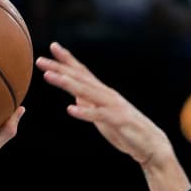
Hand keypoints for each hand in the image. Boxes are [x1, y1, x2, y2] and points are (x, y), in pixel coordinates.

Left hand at [38, 42, 172, 166]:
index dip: (67, 59)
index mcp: (102, 93)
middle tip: (40, 60)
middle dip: (59, 68)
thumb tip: (75, 96)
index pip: (82, 72)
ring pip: (86, 92)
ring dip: (67, 83)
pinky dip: (85, 112)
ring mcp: (112, 106)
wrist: (150, 144)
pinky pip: (98, 116)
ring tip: (49, 77)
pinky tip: (71, 110)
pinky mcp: (117, 121)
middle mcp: (107, 95)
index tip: (52, 46)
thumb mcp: (103, 116)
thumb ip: (90, 104)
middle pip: (80, 78)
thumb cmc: (126, 130)